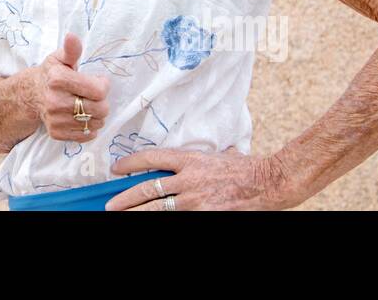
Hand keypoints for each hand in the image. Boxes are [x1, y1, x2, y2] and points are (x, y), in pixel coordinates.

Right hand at [32, 33, 110, 141]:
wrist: (31, 94)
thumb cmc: (51, 74)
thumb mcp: (60, 58)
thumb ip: (71, 50)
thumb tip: (72, 36)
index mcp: (58, 79)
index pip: (99, 91)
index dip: (103, 85)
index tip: (98, 82)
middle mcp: (55, 101)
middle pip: (100, 109)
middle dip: (102, 102)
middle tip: (94, 96)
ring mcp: (55, 119)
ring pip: (95, 123)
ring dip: (96, 116)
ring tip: (87, 106)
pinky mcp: (56, 133)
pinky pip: (85, 136)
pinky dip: (88, 128)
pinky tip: (81, 117)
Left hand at [104, 146, 299, 209]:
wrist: (268, 183)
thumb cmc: (246, 168)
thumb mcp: (219, 155)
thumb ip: (204, 158)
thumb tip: (200, 156)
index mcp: (190, 159)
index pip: (152, 158)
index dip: (130, 163)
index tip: (116, 168)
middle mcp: (188, 179)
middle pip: (148, 188)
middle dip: (125, 198)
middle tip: (109, 204)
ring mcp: (195, 200)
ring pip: (157, 208)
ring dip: (137, 213)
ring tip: (120, 216)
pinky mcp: (204, 214)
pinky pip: (177, 220)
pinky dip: (163, 221)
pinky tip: (151, 223)